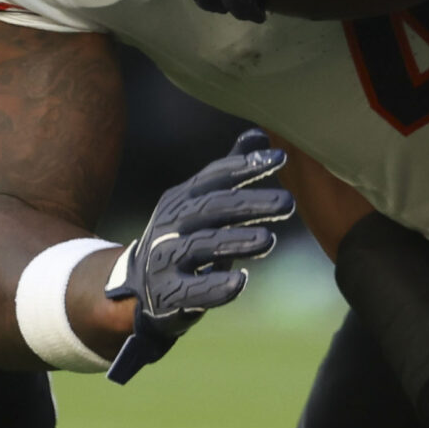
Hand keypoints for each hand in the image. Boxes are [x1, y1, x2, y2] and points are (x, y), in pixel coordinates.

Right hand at [103, 129, 293, 382]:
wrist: (140, 286)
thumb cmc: (184, 238)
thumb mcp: (201, 203)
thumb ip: (230, 172)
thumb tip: (259, 134)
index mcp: (182, 198)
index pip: (215, 177)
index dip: (245, 166)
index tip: (281, 159)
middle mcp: (171, 224)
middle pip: (211, 208)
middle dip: (250, 203)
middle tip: (288, 202)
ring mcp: (166, 258)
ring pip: (201, 246)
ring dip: (235, 241)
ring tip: (269, 240)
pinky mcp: (167, 293)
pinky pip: (192, 290)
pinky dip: (216, 287)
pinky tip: (240, 281)